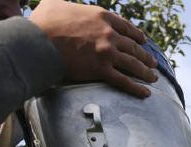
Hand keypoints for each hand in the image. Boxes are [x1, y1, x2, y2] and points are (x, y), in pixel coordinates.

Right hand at [29, 0, 157, 97]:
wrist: (37, 42)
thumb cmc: (43, 22)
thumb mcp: (56, 4)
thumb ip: (65, 4)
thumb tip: (60, 3)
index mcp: (101, 16)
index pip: (126, 27)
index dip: (137, 35)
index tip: (143, 41)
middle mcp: (109, 34)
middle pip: (133, 47)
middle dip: (145, 56)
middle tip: (153, 63)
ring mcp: (107, 52)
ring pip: (133, 64)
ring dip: (146, 72)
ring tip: (154, 78)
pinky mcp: (102, 69)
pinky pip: (124, 81)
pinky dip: (137, 88)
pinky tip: (146, 93)